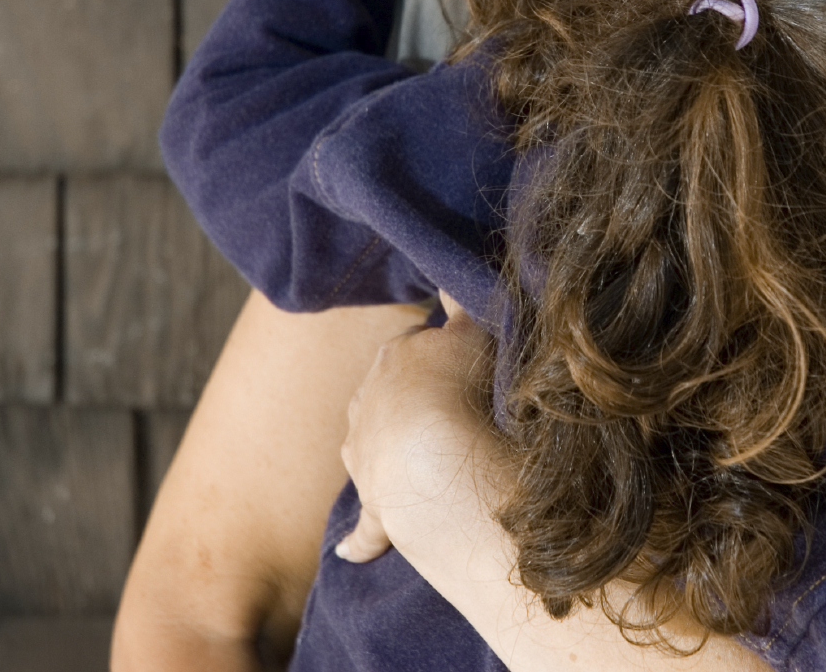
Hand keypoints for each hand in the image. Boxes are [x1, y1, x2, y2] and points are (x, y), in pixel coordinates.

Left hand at [335, 293, 500, 565]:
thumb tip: (453, 274)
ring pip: (370, 452)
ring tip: (422, 467)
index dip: (437, 356)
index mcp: (394, 360)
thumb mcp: (471, 333)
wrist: (430, 452)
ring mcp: (366, 457)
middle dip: (410, 404)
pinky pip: (367, 527)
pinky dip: (362, 538)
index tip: (458, 364)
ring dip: (385, 457)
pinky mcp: (374, 509)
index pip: (413, 349)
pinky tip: (353, 552)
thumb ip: (463, 305)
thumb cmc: (458, 385)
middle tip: (451, 414)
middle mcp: (369, 405)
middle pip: (387, 399)